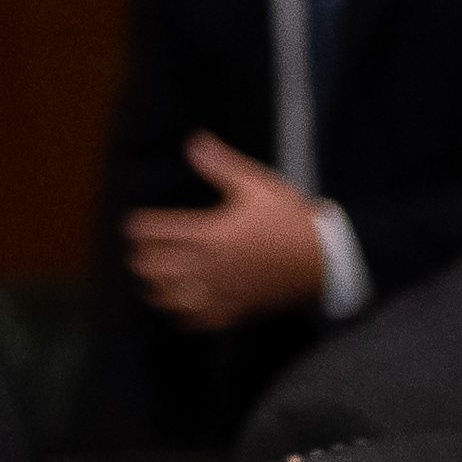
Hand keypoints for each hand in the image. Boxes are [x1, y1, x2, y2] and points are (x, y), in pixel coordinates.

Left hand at [122, 131, 330, 329]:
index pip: (156, 232)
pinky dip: (182, 315)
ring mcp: (224, 291)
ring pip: (172, 297)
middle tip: (138, 252)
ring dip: (156, 287)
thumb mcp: (257, 186)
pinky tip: (177, 307)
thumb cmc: (292, 220)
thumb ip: (220, 165)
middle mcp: (211, 264)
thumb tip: (193, 141)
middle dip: (142, 258)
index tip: (132, 225)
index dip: (139, 228)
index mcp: (210, 232)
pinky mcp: (239, 310)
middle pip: (156, 266)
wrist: (328, 260)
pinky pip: (200, 321)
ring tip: (151, 280)